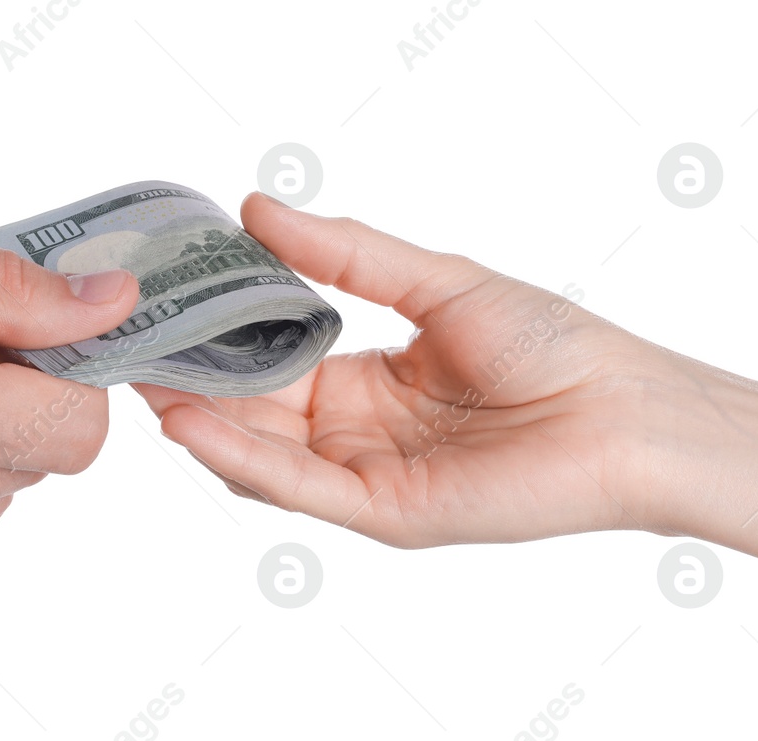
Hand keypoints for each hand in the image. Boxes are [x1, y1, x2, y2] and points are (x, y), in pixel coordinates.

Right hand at [139, 194, 757, 600]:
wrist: (629, 411)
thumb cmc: (554, 346)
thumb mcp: (435, 282)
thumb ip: (346, 254)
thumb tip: (260, 210)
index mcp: (365, 383)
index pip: (268, 365)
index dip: (215, 340)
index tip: (163, 306)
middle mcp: (355, 435)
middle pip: (251, 413)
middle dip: (190, 385)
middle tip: (128, 349)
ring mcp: (366, 478)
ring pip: (259, 456)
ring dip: (199, 423)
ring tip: (145, 382)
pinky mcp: (383, 513)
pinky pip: (298, 488)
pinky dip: (241, 458)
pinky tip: (194, 423)